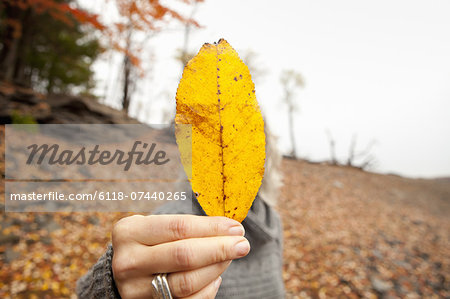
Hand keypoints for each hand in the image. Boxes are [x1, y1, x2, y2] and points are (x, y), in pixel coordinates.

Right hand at [112, 214, 249, 297]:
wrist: (126, 270)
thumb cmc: (149, 242)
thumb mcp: (157, 227)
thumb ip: (187, 226)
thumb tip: (231, 230)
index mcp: (129, 233)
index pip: (179, 228)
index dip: (212, 227)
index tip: (235, 227)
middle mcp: (128, 262)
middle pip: (184, 256)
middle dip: (219, 249)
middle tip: (242, 244)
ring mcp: (135, 290)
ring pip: (186, 282)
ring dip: (216, 268)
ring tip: (229, 257)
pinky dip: (207, 289)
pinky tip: (215, 276)